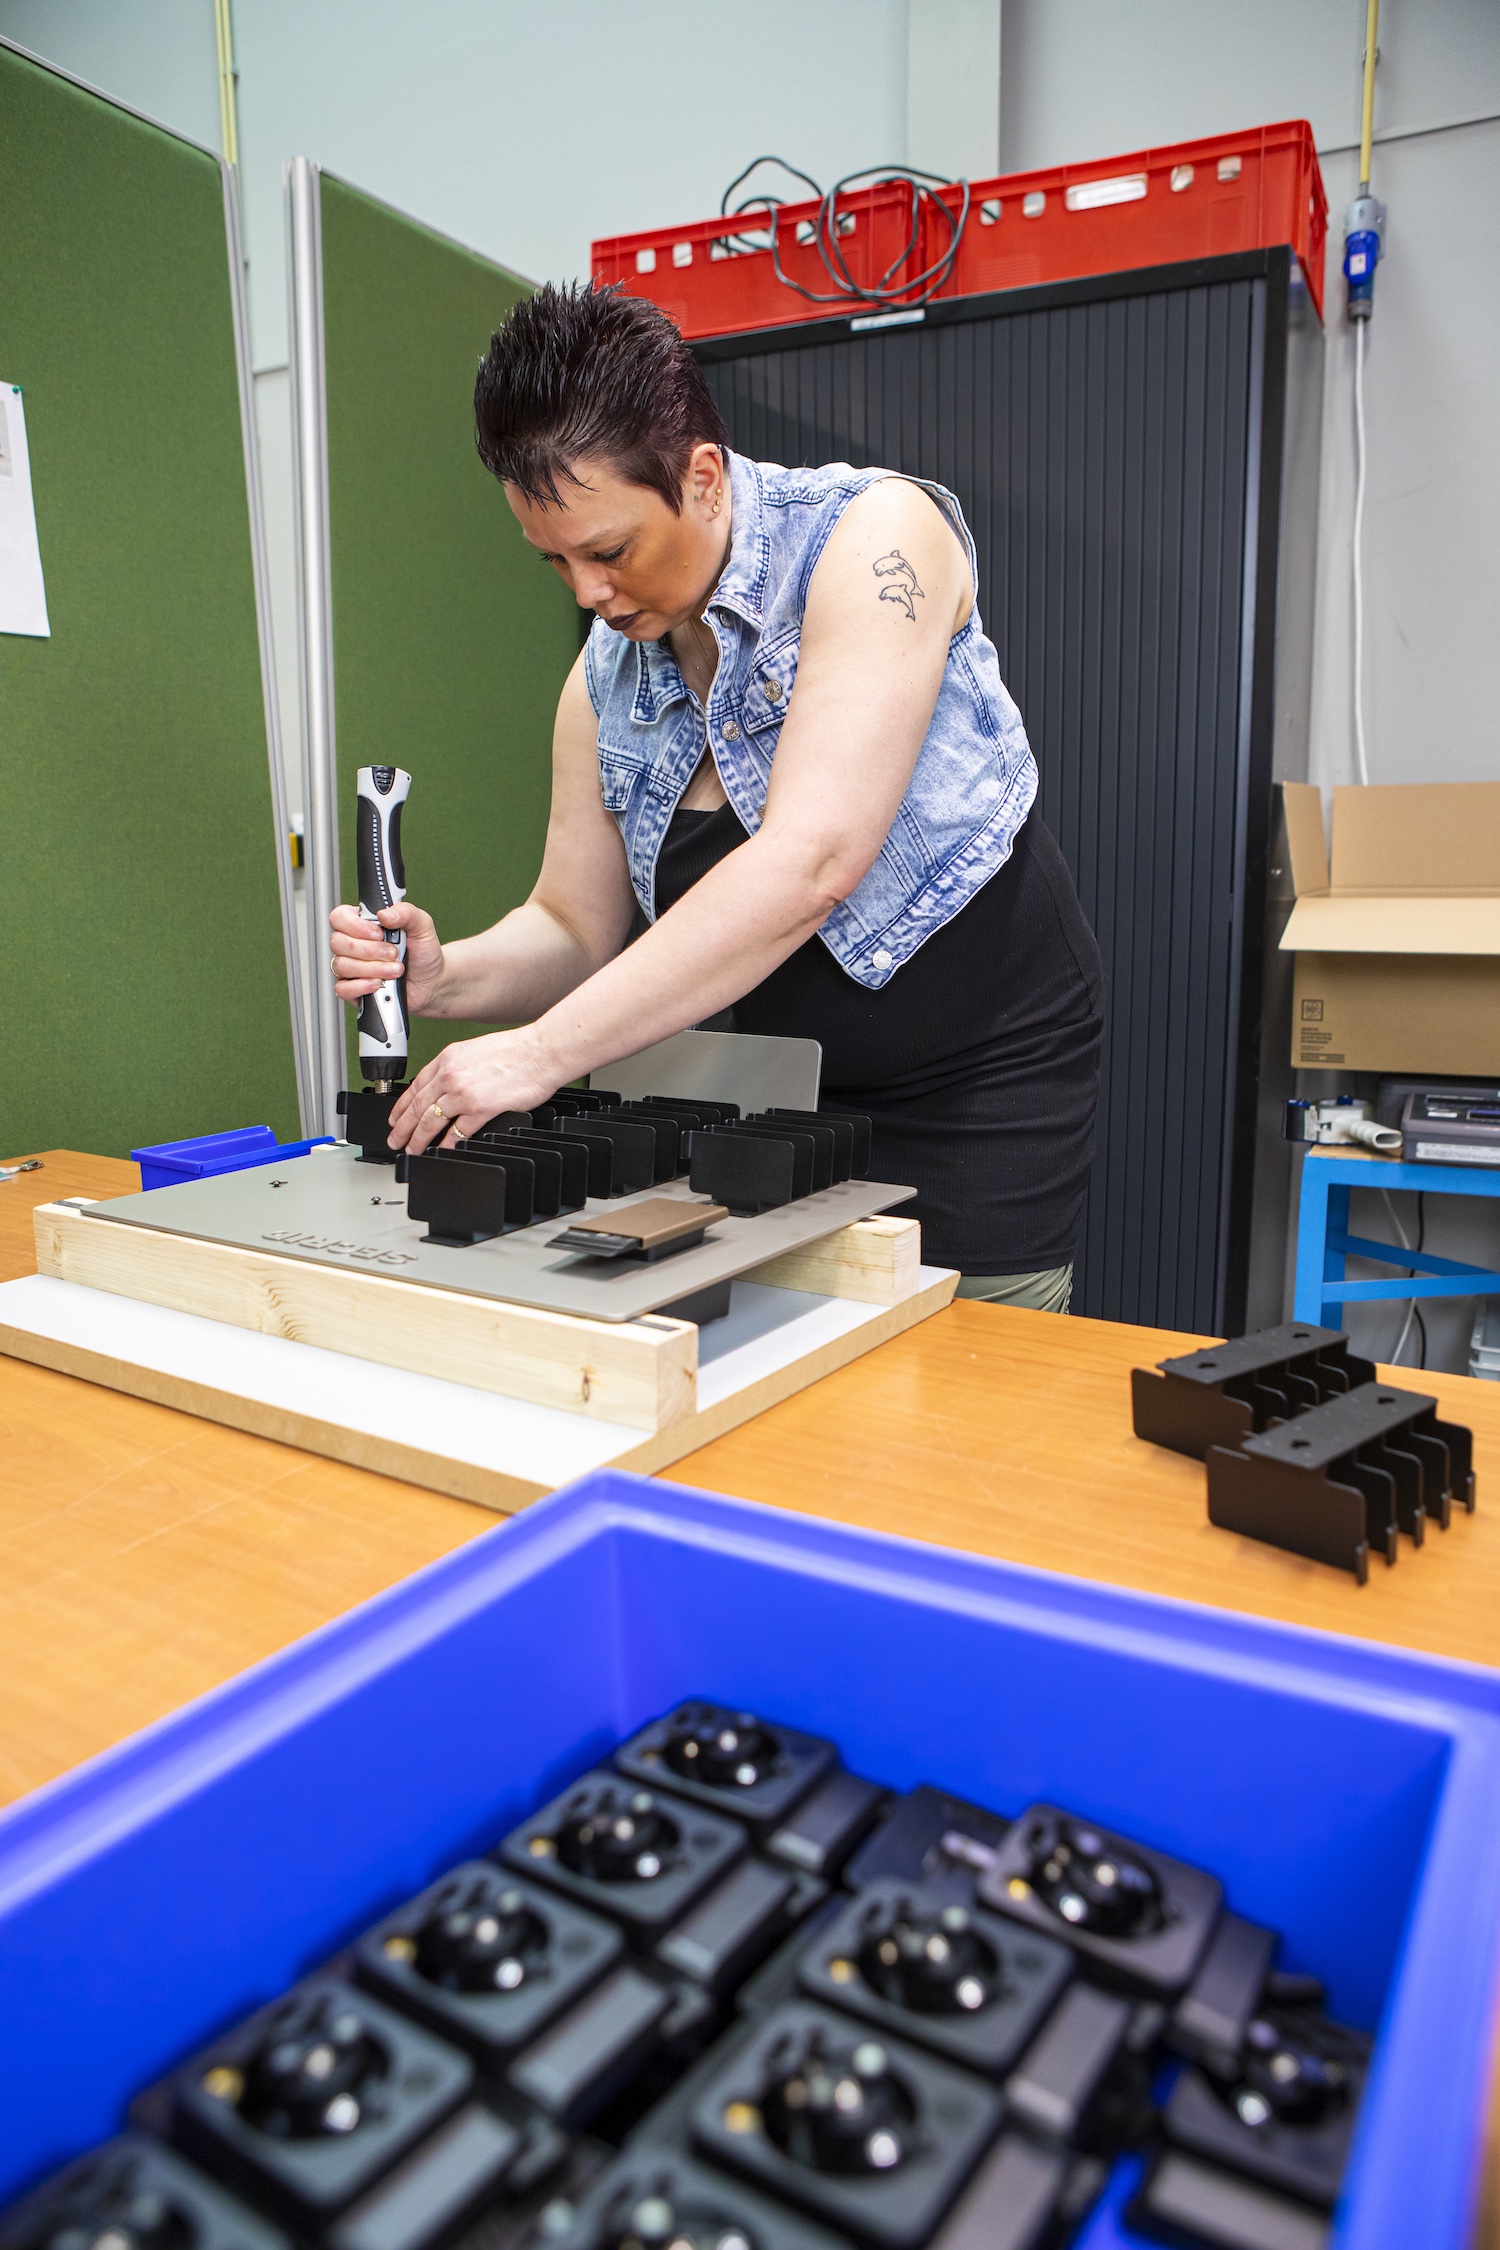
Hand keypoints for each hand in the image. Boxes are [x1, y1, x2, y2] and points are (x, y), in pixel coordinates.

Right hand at [329, 900, 445, 1012]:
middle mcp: (353, 944)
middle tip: (393, 953)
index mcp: (363, 924)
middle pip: (338, 942)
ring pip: (342, 966)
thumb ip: (406, 912)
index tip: (378, 934)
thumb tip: (384, 913)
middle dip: (370, 950)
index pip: (340, 917)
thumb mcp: (422, 926)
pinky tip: (379, 984)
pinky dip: (362, 986)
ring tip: (395, 970)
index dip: (355, 925)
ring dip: (373, 969)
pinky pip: (343, 988)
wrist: (432, 982)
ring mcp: (351, 967)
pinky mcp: (353, 989)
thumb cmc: (423, 953)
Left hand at [387, 1026, 560, 1153]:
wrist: (540, 1052)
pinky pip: (456, 1132)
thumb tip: (446, 1087)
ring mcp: (463, 1093)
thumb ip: (456, 1068)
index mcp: (448, 1059)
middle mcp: (450, 1075)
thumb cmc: (517, 1050)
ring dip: (417, 1139)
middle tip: (394, 1139)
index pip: (415, 1086)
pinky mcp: (480, 1109)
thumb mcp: (475, 1050)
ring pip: (430, 1121)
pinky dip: (446, 1144)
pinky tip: (440, 1150)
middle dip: (401, 1127)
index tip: (395, 1117)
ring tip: (411, 1149)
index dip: (401, 1106)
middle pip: (417, 1106)